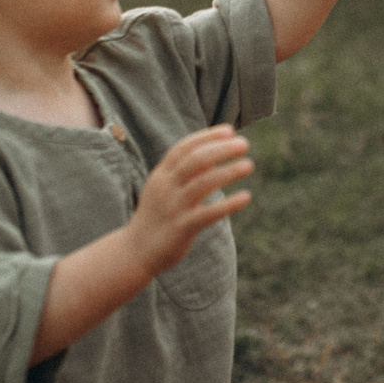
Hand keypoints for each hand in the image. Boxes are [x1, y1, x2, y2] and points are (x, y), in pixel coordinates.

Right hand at [126, 126, 252, 276]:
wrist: (134, 252)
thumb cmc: (156, 217)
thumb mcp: (164, 190)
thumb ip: (184, 173)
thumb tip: (213, 157)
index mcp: (161, 175)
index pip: (184, 147)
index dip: (207, 137)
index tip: (230, 130)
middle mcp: (166, 187)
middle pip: (195, 160)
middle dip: (221, 149)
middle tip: (245, 144)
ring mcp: (173, 207)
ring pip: (203, 183)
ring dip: (228, 172)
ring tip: (249, 165)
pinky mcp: (182, 228)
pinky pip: (208, 213)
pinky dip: (228, 204)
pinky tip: (246, 197)